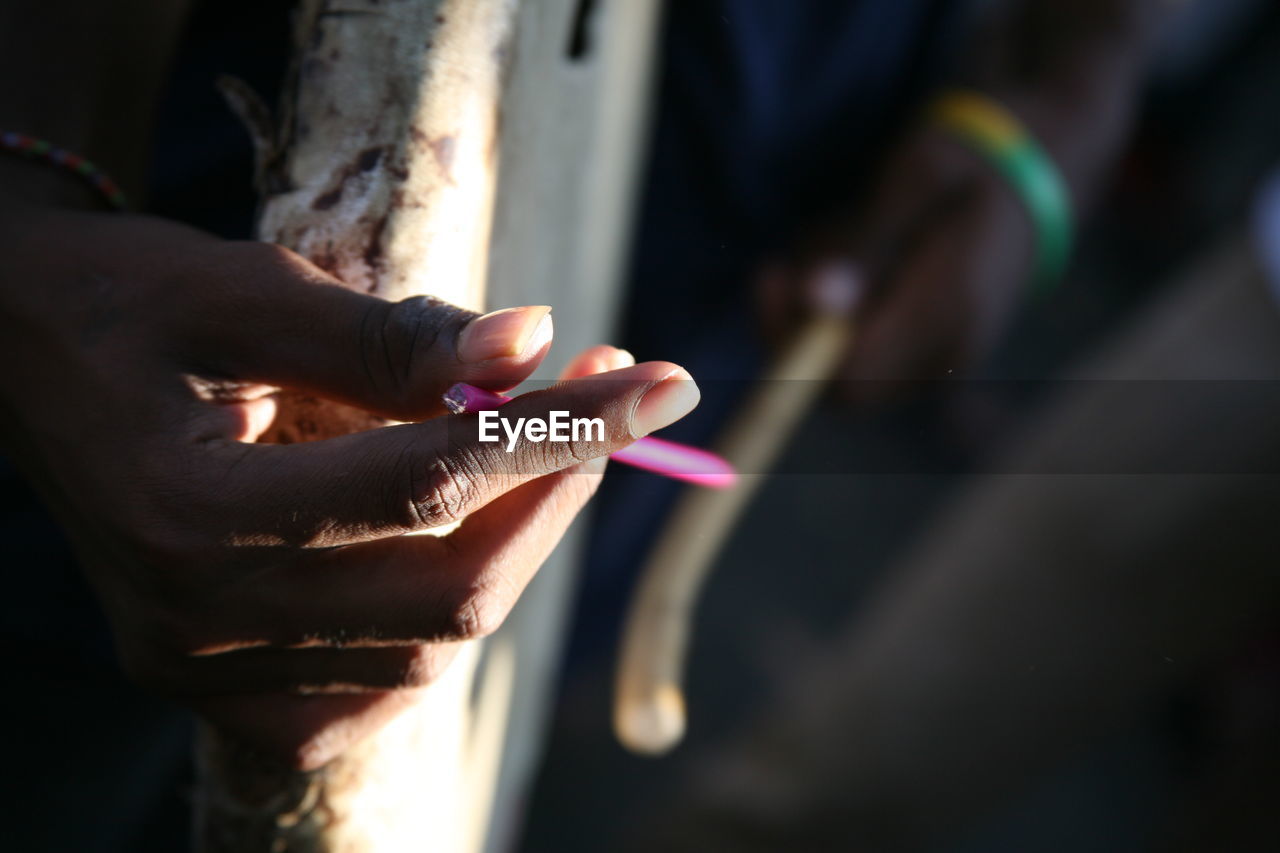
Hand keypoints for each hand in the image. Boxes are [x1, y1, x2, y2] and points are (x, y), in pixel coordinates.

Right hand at [0, 205, 698, 766]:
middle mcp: (191, 615)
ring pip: (425, 650)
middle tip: (606, 406)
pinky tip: (455, 545)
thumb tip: (533, 346)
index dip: (561, 432)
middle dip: (555, 495)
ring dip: (510, 549)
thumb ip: (390, 335)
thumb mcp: (247, 289)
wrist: (18, 357)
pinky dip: (438, 625)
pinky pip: (371, 692)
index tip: (656, 384)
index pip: (427, 482)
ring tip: (535, 453)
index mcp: (187, 506)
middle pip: (445, 595)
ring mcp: (200, 669)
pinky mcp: (214, 690)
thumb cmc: (128, 302)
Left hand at [757, 125, 1035, 401]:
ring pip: (844, 371)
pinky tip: (858, 258)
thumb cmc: (970, 160)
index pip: (848, 374)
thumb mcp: (914, 175)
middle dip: (796, 330)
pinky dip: (837, 316)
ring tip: (841, 236)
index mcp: (953, 312)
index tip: (770, 276)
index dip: (791, 340)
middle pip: (839, 388)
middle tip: (783, 265)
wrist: (1036, 172)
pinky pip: (862, 356)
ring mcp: (944, 363)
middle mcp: (951, 354)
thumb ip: (865, 241)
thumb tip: (814, 300)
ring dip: (815, 313)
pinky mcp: (930, 357)